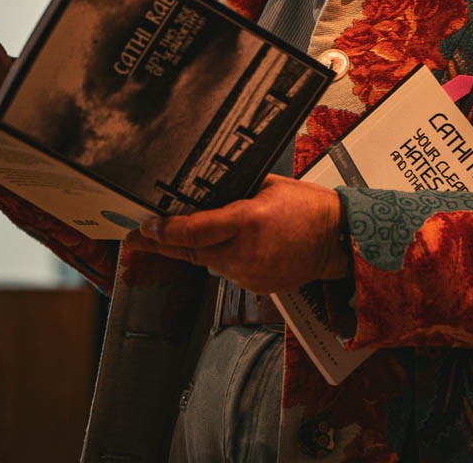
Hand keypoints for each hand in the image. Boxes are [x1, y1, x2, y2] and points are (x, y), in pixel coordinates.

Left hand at [123, 173, 348, 292]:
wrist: (337, 240)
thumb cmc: (307, 206)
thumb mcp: (268, 186)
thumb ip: (233, 191)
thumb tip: (200, 191)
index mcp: (248, 221)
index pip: (194, 231)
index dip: (164, 230)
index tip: (143, 226)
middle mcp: (245, 252)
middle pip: (192, 251)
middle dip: (163, 243)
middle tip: (135, 237)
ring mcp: (249, 274)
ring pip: (206, 262)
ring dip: (195, 249)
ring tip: (180, 234)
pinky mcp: (254, 286)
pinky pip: (225, 271)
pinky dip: (220, 258)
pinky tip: (229, 245)